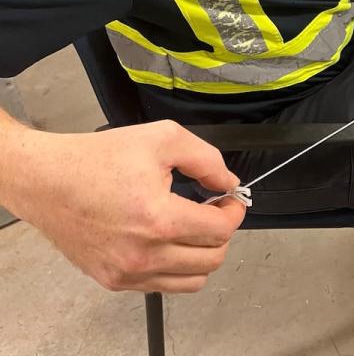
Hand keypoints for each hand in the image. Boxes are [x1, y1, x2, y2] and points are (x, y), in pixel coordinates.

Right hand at [2, 120, 245, 292]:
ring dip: (202, 253)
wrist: (46, 180)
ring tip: (192, 227)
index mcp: (157, 218)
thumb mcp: (162, 139)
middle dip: (222, 232)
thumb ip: (206, 160)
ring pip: (193, 280)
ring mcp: (127, 272)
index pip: (221, 230)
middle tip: (212, 211)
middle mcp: (143, 253)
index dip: (234, 211)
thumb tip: (227, 182)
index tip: (230, 200)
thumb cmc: (96, 159)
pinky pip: (164, 286)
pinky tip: (168, 240)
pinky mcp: (113, 280)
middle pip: (212, 259)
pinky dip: (176, 267)